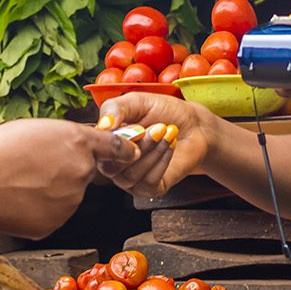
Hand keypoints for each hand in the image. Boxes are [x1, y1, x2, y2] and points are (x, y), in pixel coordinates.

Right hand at [0, 119, 137, 238]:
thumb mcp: (34, 128)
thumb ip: (61, 137)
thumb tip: (68, 146)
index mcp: (78, 142)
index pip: (115, 146)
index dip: (123, 150)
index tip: (131, 153)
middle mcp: (81, 172)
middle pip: (84, 171)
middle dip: (67, 170)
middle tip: (33, 166)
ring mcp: (71, 201)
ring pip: (67, 194)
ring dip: (52, 190)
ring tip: (20, 183)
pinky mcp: (56, 223)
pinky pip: (52, 214)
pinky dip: (39, 209)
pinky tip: (18, 200)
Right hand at [95, 92, 217, 197]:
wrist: (193, 124)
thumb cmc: (164, 112)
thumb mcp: (137, 101)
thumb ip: (115, 108)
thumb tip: (103, 124)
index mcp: (106, 142)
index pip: (96, 148)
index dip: (114, 138)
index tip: (134, 123)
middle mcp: (114, 163)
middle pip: (112, 166)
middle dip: (139, 144)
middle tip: (157, 127)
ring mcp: (130, 178)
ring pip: (130, 175)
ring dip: (152, 151)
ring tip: (166, 132)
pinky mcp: (149, 188)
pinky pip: (148, 182)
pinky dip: (161, 161)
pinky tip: (170, 144)